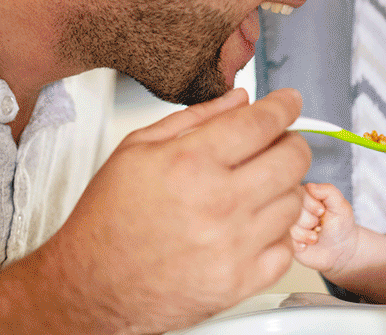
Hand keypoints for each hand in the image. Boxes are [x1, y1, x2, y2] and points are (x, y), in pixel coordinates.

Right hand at [22, 87, 311, 333]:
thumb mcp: (137, 149)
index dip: (284, 106)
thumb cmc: (108, 220)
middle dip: (290, 142)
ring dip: (283, 187)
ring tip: (256, 187)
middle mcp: (217, 203)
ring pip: (294, 202)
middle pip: (292, 159)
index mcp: (190, 163)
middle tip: (278, 143)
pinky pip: (286, 249)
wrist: (91, 285)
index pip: (262, 122)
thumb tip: (240, 99)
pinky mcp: (239, 283)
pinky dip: (276, 234)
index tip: (289, 102)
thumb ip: (195, 118)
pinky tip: (252, 225)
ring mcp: (233, 246)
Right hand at [290, 182, 357, 275]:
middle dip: (310, 221)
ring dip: (306, 235)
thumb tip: (309, 186)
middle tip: (319, 225)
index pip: (298, 193)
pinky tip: (307, 245)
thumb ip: (328, 191)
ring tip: (315, 237)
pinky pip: (286, 241)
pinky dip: (300, 245)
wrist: (341, 249)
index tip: (322, 212)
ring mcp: (287, 225)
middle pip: (292, 210)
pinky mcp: (285, 241)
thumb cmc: (340, 224)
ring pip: (289, 227)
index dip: (311, 205)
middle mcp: (292, 209)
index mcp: (303, 195)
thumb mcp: (340, 205)